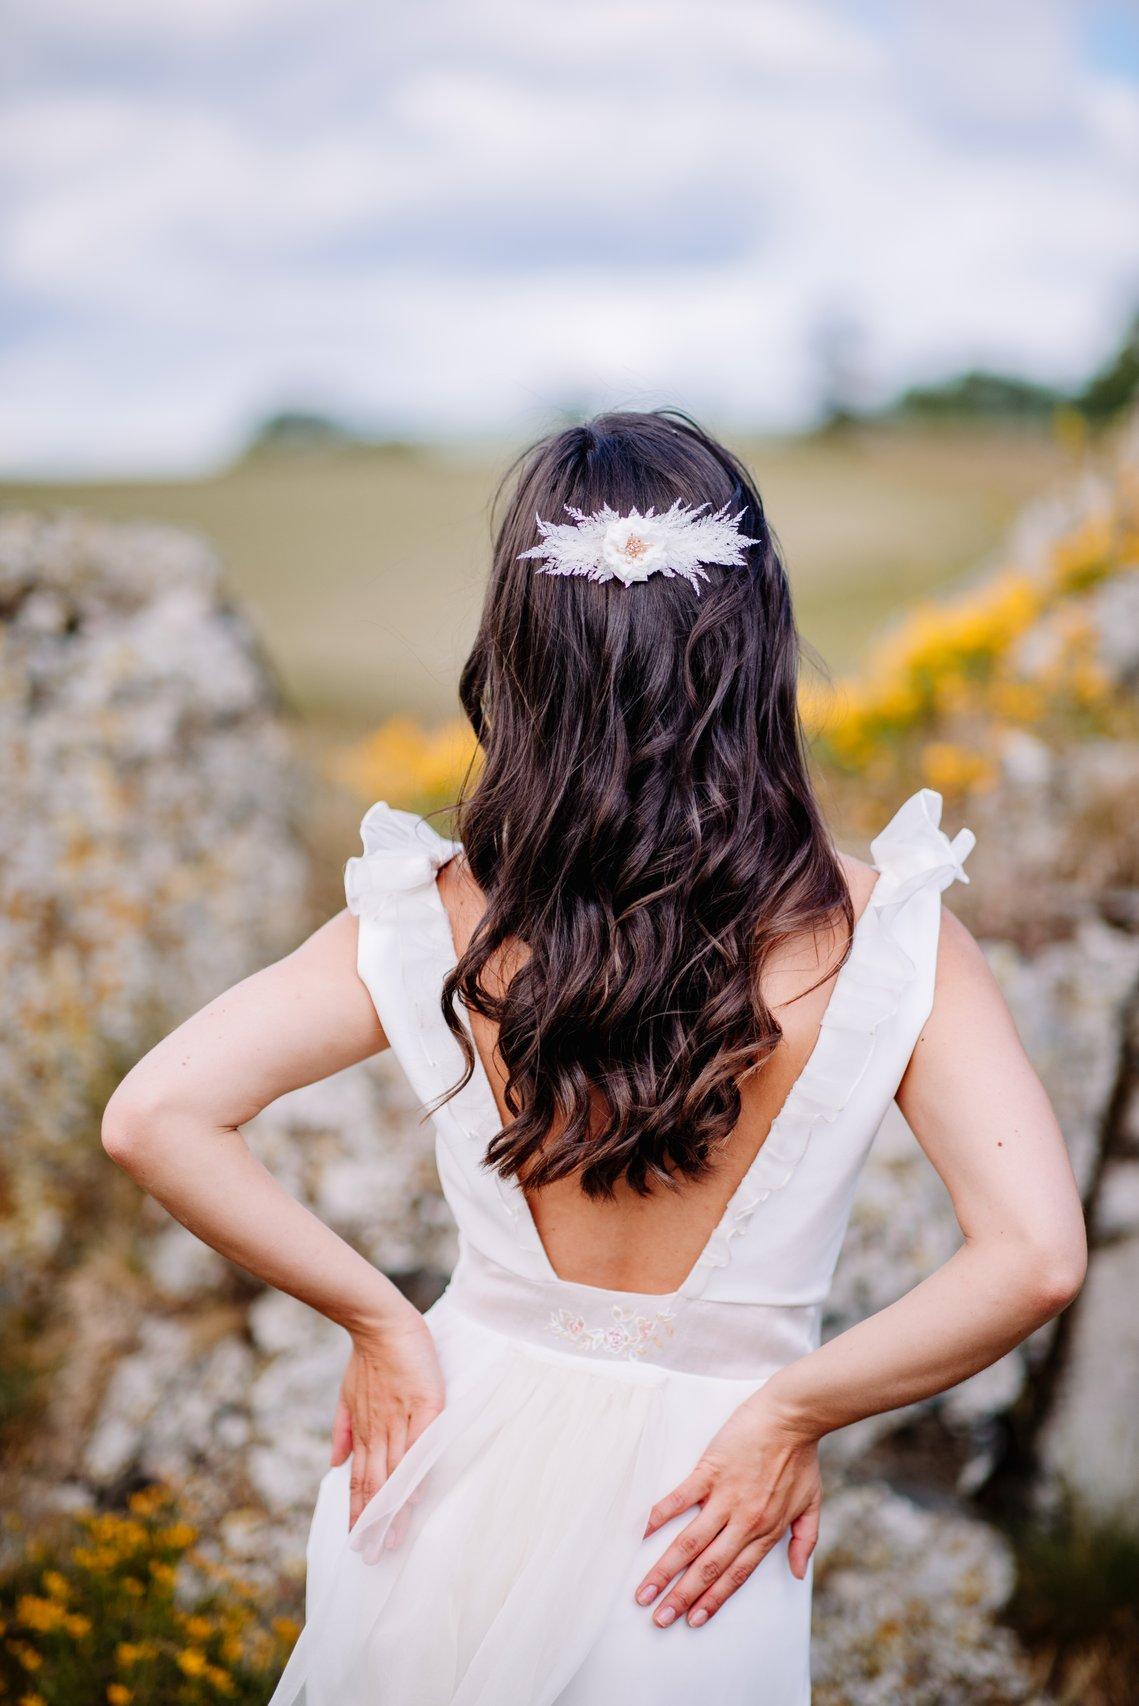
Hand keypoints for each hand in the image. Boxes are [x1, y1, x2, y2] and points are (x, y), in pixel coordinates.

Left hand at [330, 1305, 445, 1529]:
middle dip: (373, 1522)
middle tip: (371, 1556)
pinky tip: (415, 1497)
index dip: (358, 1511)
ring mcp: (401, 1419)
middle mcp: (379, 1430)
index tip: (356, 1541)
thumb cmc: (367, 1356)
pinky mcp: (426, 1406)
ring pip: (395, 1472)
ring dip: (392, 1508)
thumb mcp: (346, 1393)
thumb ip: (342, 1428)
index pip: (360, 1479)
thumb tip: (334, 1463)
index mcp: (363, 1430)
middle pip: (376, 1484)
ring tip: (389, 1540)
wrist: (380, 1321)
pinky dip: (415, 1472)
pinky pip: (421, 1446)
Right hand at [635, 1388, 820, 1628]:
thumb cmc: (801, 1458)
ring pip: (690, 1542)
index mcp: (766, 1531)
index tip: (692, 1621)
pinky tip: (641, 1533)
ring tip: (644, 1591)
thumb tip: (797, 1572)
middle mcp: (743, 1521)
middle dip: (681, 1597)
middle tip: (658, 1618)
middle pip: (707, 1568)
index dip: (712, 1601)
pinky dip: (660, 1516)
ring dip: (665, 1570)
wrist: (792, 1416)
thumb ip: (805, 1540)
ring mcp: (725, 1496)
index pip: (734, 1576)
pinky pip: (680, 1498)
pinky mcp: (710, 1471)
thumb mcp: (812, 1504)